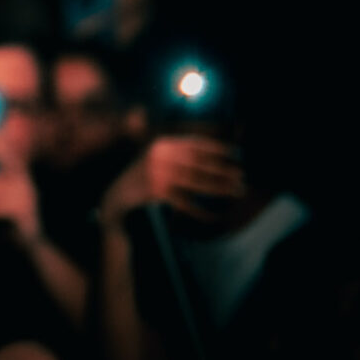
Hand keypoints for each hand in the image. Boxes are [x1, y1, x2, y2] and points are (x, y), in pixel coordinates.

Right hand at [100, 134, 245, 226]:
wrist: (117, 195)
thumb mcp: (157, 158)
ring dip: (220, 188)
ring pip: (196, 182)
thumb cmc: (143, 177)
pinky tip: (214, 215)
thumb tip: (210, 150)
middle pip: (200, 163)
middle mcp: (159, 155)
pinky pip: (185, 203)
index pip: (195, 144)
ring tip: (236, 191)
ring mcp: (157, 173)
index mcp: (162, 143)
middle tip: (242, 177)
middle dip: (223, 169)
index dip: (217, 148)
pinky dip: (200, 211)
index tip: (236, 153)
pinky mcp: (156, 192)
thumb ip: (178, 153)